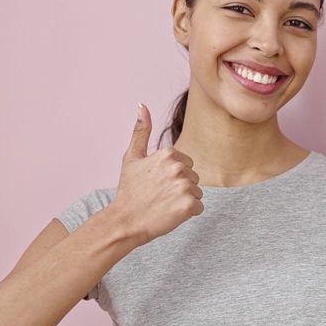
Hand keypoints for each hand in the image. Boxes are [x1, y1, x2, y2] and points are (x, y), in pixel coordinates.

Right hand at [109, 104, 203, 243]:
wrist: (126, 221)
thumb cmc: (129, 190)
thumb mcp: (131, 157)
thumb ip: (140, 130)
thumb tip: (141, 105)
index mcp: (168, 153)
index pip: (186, 164)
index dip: (172, 176)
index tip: (155, 183)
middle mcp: (179, 167)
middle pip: (194, 178)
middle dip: (180, 187)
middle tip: (159, 195)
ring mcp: (185, 186)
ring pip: (197, 193)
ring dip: (184, 201)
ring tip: (164, 204)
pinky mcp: (189, 205)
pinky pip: (199, 208)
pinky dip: (187, 213)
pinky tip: (170, 213)